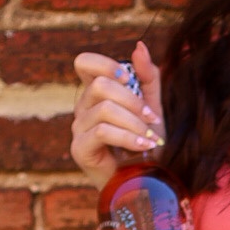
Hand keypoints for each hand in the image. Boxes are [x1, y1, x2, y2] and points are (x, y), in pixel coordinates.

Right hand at [70, 40, 163, 184]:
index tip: (129, 79)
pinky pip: (102, 131)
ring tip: (150, 138)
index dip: (105, 64)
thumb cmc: (146, 145)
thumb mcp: (152, 107)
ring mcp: (78, 129)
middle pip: (100, 85)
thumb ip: (147, 78)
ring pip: (104, 109)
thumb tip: (139, 47)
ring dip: (134, 122)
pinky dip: (127, 137)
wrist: (145, 182)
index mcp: (95, 94)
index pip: (84, 63)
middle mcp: (82, 108)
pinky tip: (142, 146)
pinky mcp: (80, 149)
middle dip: (132, 101)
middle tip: (152, 119)